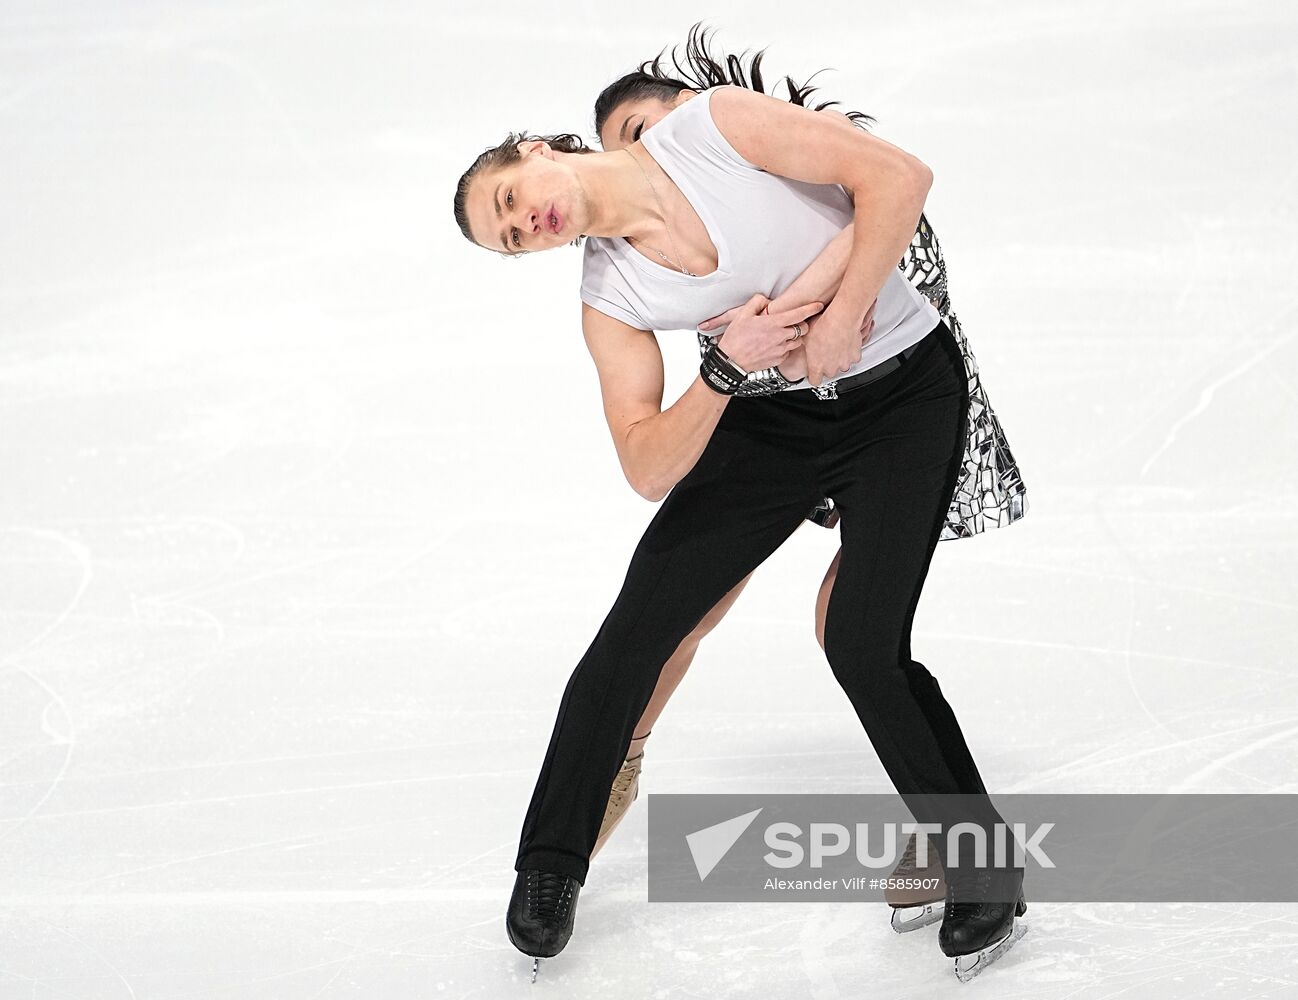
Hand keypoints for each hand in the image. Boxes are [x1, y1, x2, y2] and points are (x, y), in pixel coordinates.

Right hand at [704, 294, 823, 372]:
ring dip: (795, 336)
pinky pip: (789, 352)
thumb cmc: (735, 339)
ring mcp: (780, 350)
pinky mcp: (778, 360)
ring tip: (784, 334)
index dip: (811, 308)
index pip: (799, 314)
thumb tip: (767, 301)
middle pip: (803, 329)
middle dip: (802, 324)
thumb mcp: (742, 314)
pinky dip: (786, 347)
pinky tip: (776, 344)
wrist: (731, 361)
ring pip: (798, 341)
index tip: (818, 305)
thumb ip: (757, 302)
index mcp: (774, 324)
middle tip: (795, 322)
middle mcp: (780, 337)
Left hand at [778, 301, 874, 381]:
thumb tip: (801, 342)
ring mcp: (844, 363)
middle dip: (829, 365)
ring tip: (836, 344)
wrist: (841, 319)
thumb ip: (805, 345)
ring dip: (840, 359)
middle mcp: (831, 368)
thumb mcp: (806, 335)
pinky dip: (850, 352)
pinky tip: (846, 342)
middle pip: (829, 373)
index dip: (815, 376)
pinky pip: (852, 358)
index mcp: (816, 366)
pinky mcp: (855, 357)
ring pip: (842, 366)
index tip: (815, 372)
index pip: (815, 381)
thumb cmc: (823, 326)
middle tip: (827, 351)